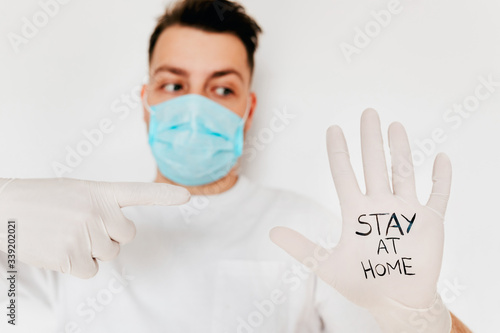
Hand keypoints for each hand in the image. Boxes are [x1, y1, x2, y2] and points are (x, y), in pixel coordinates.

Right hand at [0, 178, 189, 277]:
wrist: (5, 209)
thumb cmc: (42, 201)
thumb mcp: (77, 191)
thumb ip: (103, 205)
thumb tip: (121, 234)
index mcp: (100, 191)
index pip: (139, 191)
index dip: (164, 195)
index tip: (186, 196)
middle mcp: (97, 210)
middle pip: (126, 237)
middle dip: (109, 237)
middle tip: (81, 226)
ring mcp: (85, 233)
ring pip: (109, 255)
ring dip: (91, 251)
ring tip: (66, 235)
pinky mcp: (71, 255)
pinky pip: (91, 271)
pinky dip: (77, 266)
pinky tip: (59, 250)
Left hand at [270, 109, 451, 331]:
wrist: (395, 302)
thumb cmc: (363, 284)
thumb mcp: (327, 265)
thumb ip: (301, 247)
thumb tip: (271, 233)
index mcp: (356, 212)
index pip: (344, 174)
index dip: (338, 152)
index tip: (333, 129)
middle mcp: (380, 206)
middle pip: (374, 164)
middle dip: (371, 139)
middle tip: (368, 112)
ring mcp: (405, 212)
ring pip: (402, 172)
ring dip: (400, 149)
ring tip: (395, 125)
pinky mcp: (429, 223)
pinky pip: (438, 196)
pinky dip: (440, 179)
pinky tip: (441, 158)